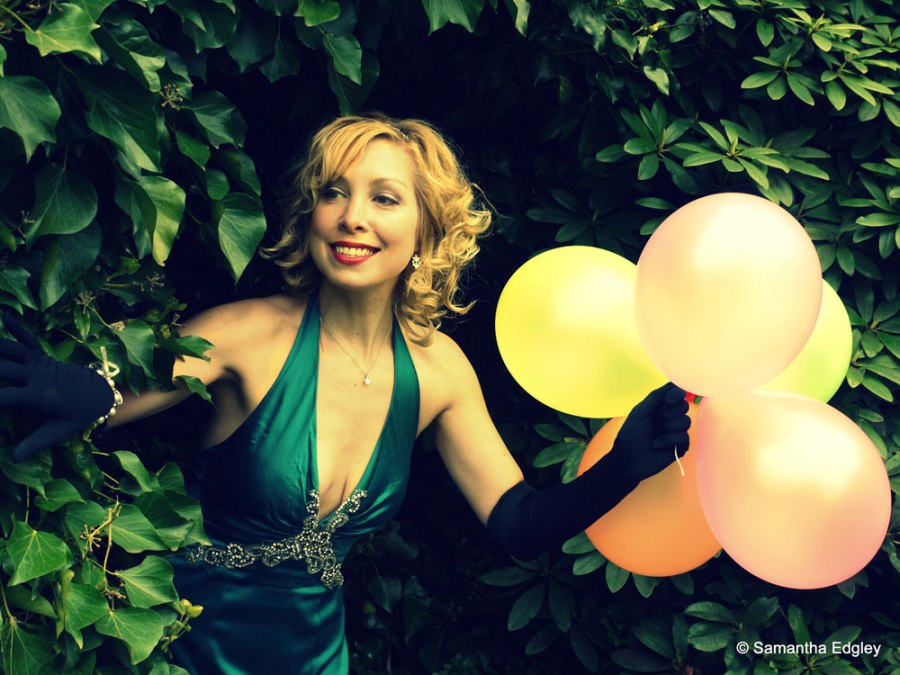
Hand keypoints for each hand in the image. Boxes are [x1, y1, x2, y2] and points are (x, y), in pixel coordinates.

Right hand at [0, 312, 114, 461]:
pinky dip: (16, 327)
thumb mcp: (58, 432)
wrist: (100, 394)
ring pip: (11, 350)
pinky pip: (28, 339)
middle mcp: (37, 375)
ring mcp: (40, 362)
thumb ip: (34, 444)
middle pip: (2, 368)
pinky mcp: (43, 355)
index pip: (4, 397)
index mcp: (39, 395)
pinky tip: (4, 315)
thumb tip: (13, 459)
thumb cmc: (78, 415)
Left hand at [608, 382, 690, 483]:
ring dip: (666, 428)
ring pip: (685, 421)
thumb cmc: (630, 433)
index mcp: (662, 406)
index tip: (667, 400)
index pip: (678, 393)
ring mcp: (677, 431)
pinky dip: (667, 440)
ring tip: (653, 435)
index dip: (676, 394)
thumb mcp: (641, 410)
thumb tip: (674, 384)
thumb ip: (656, 396)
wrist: (627, 457)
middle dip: (666, 414)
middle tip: (653, 423)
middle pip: (683, 406)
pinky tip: (655, 445)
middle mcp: (671, 417)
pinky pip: (684, 437)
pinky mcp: (681, 446)